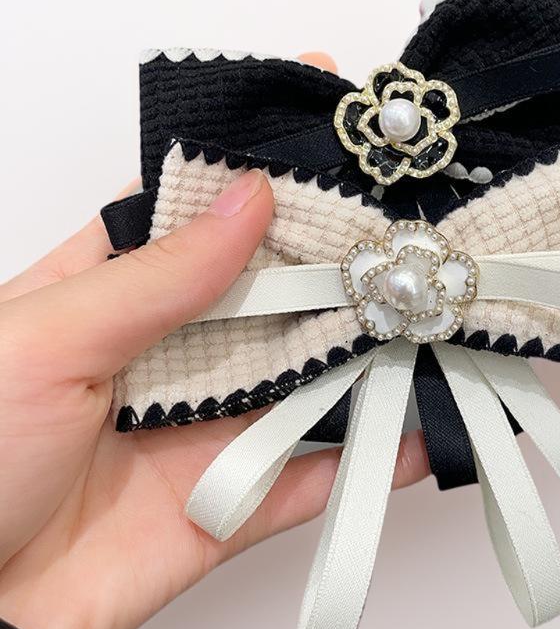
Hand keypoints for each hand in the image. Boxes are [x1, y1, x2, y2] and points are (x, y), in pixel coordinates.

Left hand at [0, 53, 430, 628]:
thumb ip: (156, 278)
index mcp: (116, 293)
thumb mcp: (46, 341)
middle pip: (276, 291)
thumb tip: (247, 197)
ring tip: (443, 318)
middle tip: (416, 226)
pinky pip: (318, 474)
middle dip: (342, 262)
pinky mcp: (237, 499)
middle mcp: (175, 350)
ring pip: (311, 377)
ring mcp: (212, 424)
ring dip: (373, 354)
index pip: (202, 212)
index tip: (333, 129)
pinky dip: (374, 458)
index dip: (266, 168)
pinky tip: (427, 429)